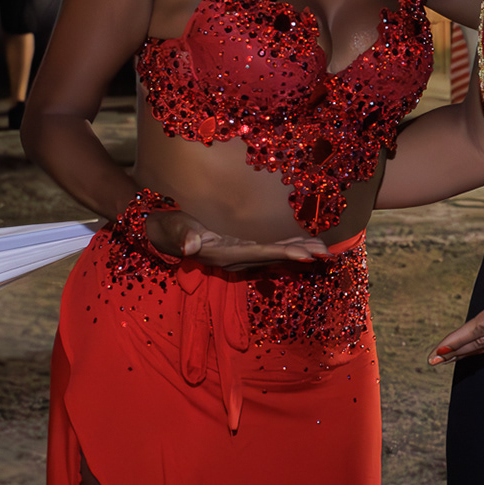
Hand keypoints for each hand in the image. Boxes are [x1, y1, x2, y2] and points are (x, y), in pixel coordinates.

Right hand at [146, 209, 327, 269]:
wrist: (157, 231)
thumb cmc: (165, 225)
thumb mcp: (171, 227)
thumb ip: (181, 235)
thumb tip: (191, 246)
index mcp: (222, 253)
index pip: (259, 253)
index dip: (283, 253)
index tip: (306, 254)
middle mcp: (233, 259)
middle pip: (272, 257)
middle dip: (299, 254)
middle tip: (326, 253)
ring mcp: (236, 256)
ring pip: (273, 255)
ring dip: (297, 252)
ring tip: (322, 250)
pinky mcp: (237, 249)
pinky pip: (267, 250)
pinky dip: (286, 247)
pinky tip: (302, 245)